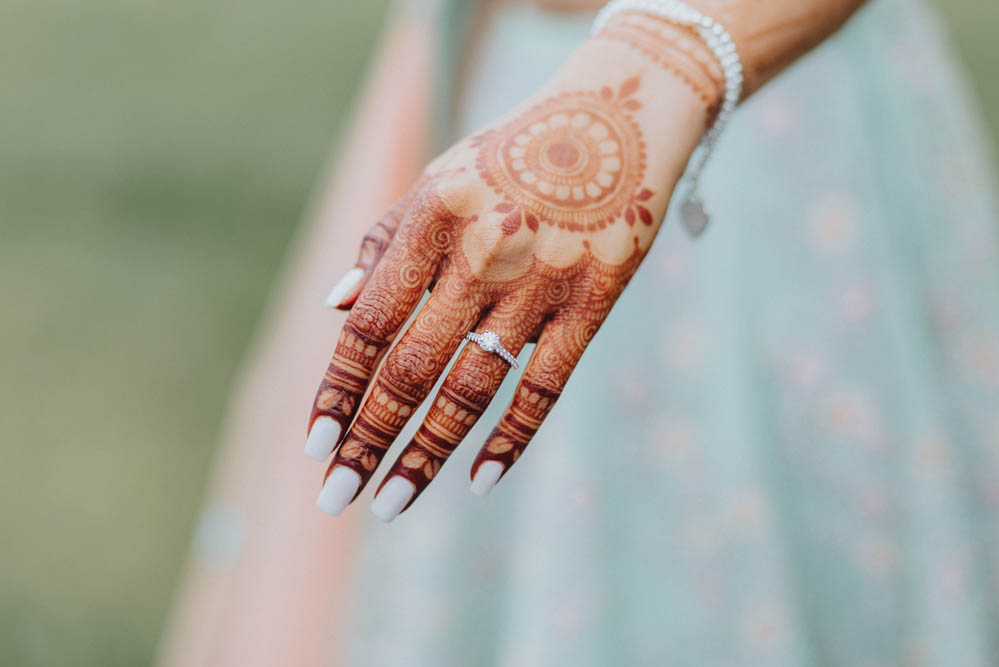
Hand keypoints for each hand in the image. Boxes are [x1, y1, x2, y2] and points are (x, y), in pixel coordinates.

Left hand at [305, 15, 721, 520]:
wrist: (618, 119)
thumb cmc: (510, 156)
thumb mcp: (437, 180)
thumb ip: (383, 241)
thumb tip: (334, 309)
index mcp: (432, 219)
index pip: (370, 323)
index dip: (338, 389)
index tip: (315, 445)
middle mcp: (482, 254)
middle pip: (412, 368)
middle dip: (368, 439)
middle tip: (334, 498)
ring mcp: (542, 282)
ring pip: (472, 388)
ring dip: (427, 454)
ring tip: (390, 503)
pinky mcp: (593, 302)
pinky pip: (545, 386)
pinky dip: (511, 437)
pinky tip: (479, 482)